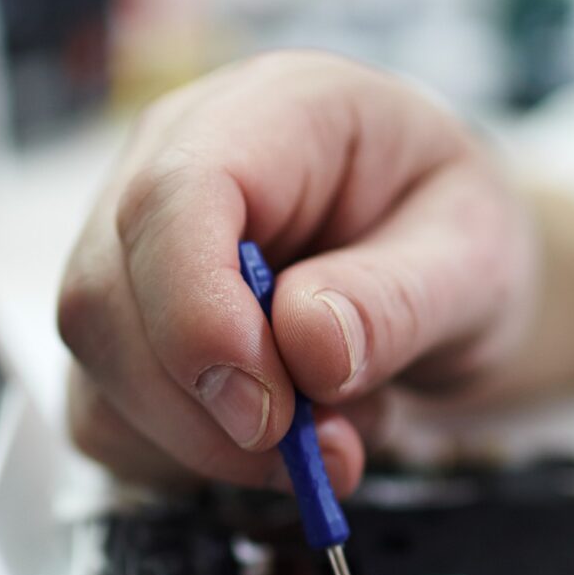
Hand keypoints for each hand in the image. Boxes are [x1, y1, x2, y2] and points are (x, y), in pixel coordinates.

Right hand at [57, 50, 540, 493]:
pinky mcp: (123, 333)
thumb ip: (398, 299)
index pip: (173, 198)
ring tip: (326, 436)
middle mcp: (166, 167)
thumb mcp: (474, 255)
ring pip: (99, 372)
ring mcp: (129, 251)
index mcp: (267, 112)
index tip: (268, 410)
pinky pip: (109, 418)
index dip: (199, 315)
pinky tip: (273, 444)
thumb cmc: (450, 232)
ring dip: (205, 445)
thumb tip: (307, 347)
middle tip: (314, 451)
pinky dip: (189, 462)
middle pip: (106, 297)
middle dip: (201, 408)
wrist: (439, 263)